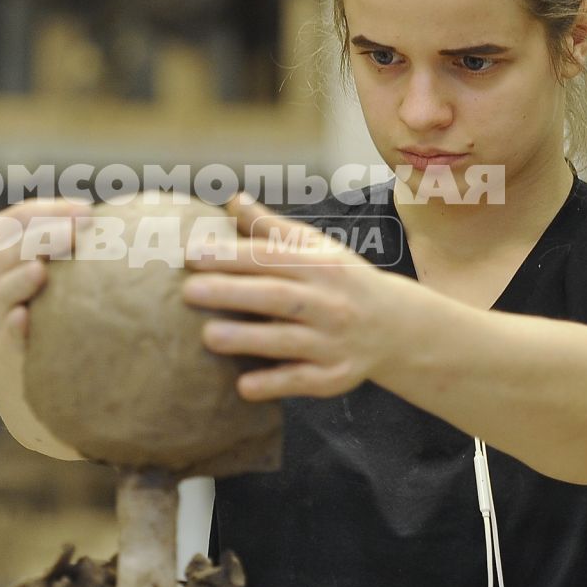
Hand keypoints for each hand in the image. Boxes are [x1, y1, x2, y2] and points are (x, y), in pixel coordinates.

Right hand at [0, 198, 87, 345]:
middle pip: (5, 252)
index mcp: (2, 243)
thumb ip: (72, 229)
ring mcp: (0, 307)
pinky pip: (7, 331)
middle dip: (39, 240)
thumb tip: (99, 216)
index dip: (48, 212)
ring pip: (1, 291)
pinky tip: (24, 316)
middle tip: (73, 234)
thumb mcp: (58, 251)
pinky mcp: (11, 340)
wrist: (34, 337)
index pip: (15, 219)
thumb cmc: (54, 280)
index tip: (86, 212)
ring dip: (20, 279)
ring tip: (40, 270)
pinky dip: (13, 324)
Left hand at [181, 194, 407, 400]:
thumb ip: (272, 228)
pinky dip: (275, 384)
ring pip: (287, 340)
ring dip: (248, 339)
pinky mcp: (334, 377)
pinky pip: (302, 381)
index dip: (231, 255)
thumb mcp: (317, 249)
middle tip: (189, 292)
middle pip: (277, 296)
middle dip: (233, 293)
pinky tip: (243, 386)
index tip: (192, 254)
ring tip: (208, 336)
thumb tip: (232, 200)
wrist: (397, 327)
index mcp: (321, 266)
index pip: (271, 257)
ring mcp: (332, 342)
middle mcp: (329, 303)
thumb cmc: (342, 281)